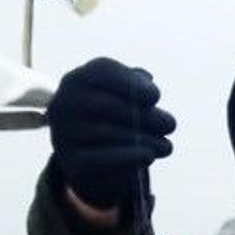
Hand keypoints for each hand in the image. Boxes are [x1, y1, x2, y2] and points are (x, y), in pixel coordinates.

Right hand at [46, 57, 175, 210]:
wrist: (90, 154)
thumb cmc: (112, 115)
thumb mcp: (121, 94)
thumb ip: (134, 83)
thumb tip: (146, 80)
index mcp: (77, 79)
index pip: (101, 72)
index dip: (129, 82)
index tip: (156, 97)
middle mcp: (64, 104)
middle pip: (107, 106)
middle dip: (144, 116)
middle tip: (170, 125)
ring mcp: (64, 133)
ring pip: (107, 134)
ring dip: (143, 139)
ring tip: (166, 145)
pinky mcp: (71, 162)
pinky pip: (100, 159)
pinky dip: (127, 158)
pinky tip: (149, 156)